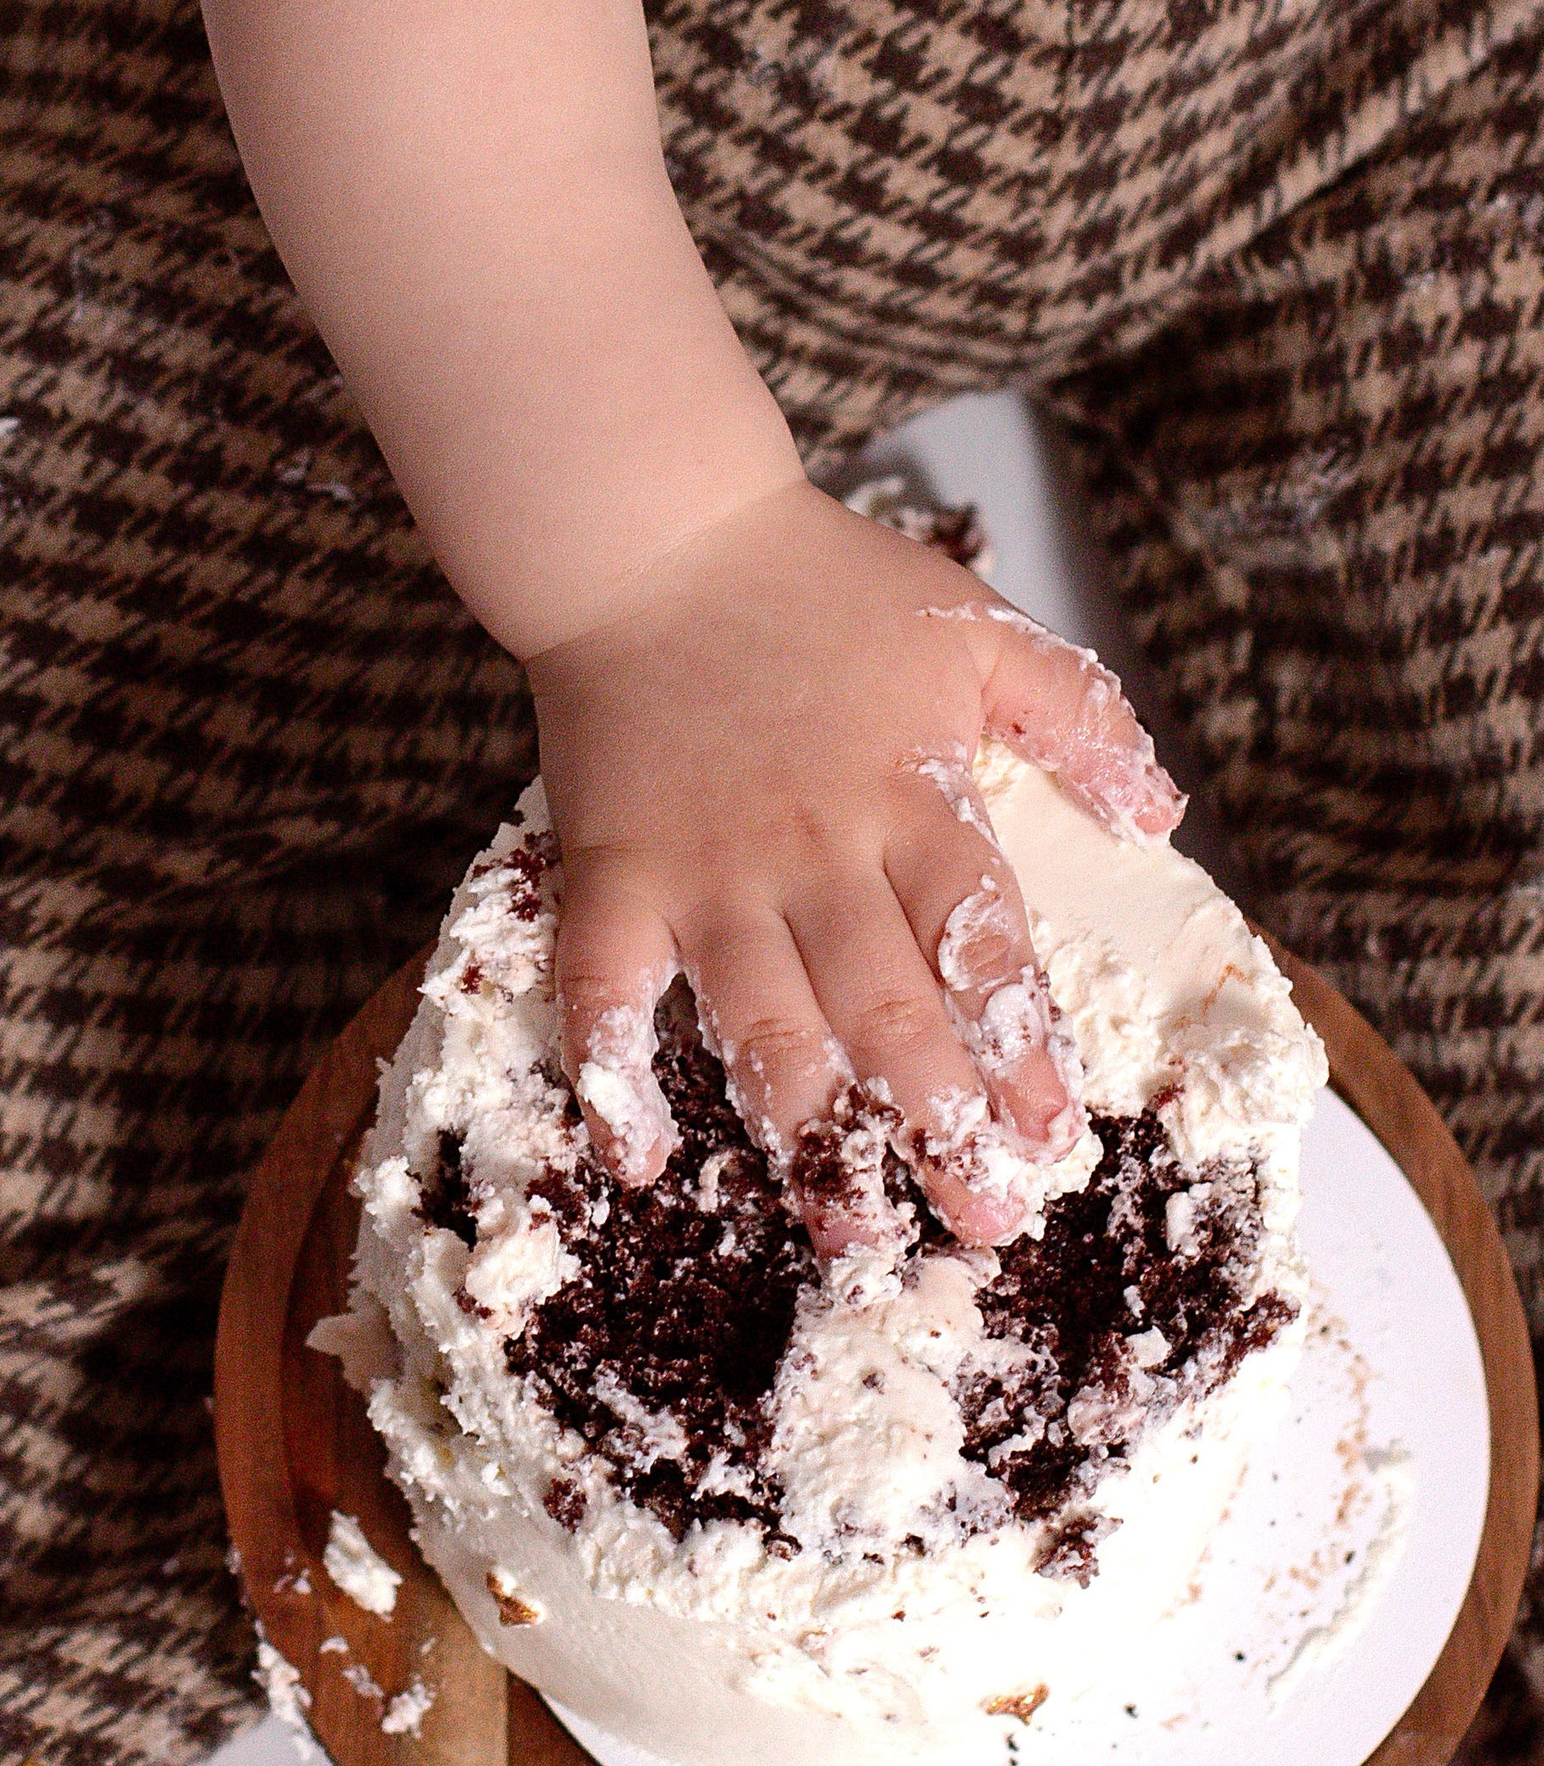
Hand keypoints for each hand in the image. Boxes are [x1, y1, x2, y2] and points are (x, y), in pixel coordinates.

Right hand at [527, 479, 1183, 1251]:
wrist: (655, 536)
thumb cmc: (818, 583)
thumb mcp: (975, 626)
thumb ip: (1077, 714)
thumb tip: (1162, 812)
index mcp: (913, 798)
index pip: (981, 945)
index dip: (1020, 1049)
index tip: (1052, 1134)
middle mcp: (816, 854)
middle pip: (888, 1014)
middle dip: (940, 1127)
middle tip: (981, 1221)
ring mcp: (707, 872)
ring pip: (765, 1027)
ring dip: (811, 1136)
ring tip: (852, 1229)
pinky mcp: (612, 873)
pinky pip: (603, 993)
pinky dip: (614, 1080)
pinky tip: (640, 1161)